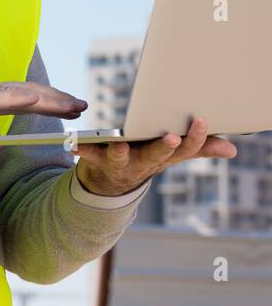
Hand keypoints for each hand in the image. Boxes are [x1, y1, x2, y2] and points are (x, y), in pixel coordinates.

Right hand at [0, 81, 87, 155]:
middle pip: (28, 94)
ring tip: (67, 103)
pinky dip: (14, 97)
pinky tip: (34, 99)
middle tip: (83, 105)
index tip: (75, 109)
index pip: (26, 101)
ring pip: (16, 93)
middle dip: (57, 99)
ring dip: (44, 97)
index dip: (51, 103)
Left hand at [72, 116, 236, 195]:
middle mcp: (145, 162)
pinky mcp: (97, 161)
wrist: (110, 185)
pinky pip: (88, 155)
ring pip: (122, 157)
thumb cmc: (145, 159)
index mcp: (164, 157)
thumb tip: (231, 149)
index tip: (201, 120)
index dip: (195, 137)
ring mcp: (121, 163)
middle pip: (157, 155)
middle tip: (172, 137)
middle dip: (164, 147)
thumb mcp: (172, 155)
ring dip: (121, 151)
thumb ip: (199, 149)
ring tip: (120, 142)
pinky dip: (81, 150)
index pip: (185, 149)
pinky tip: (74, 144)